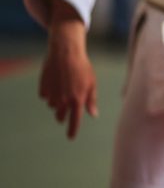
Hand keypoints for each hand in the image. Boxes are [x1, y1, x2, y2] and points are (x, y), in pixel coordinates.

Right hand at [38, 0, 97, 139]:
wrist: (66, 53)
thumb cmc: (83, 67)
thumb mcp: (92, 83)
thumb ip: (91, 100)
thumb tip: (93, 114)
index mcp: (78, 99)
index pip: (75, 121)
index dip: (72, 131)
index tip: (71, 138)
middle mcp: (64, 100)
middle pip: (60, 116)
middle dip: (63, 115)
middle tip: (67, 105)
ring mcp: (52, 95)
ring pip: (53, 106)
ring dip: (58, 101)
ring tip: (64, 86)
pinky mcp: (43, 89)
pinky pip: (46, 97)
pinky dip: (50, 92)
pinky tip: (56, 81)